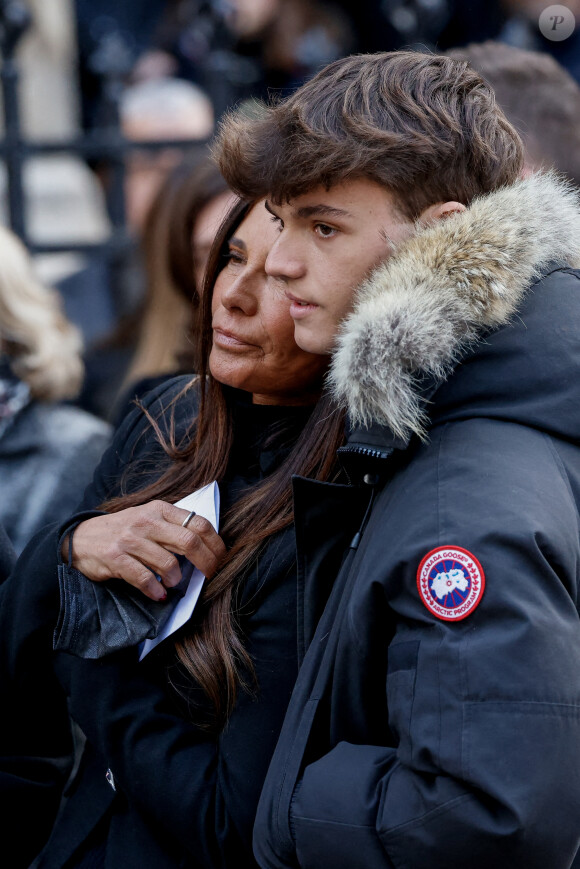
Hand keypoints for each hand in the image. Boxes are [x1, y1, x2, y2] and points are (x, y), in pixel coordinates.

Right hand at [62, 501, 225, 600]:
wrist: (80, 537)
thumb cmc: (122, 530)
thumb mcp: (148, 518)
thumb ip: (173, 527)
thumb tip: (206, 546)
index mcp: (159, 509)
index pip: (198, 523)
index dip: (216, 543)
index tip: (221, 558)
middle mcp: (146, 521)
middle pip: (190, 542)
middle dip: (206, 563)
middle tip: (210, 576)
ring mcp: (130, 539)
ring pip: (169, 563)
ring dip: (176, 579)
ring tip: (173, 583)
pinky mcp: (115, 558)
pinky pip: (144, 578)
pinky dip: (155, 590)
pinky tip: (157, 594)